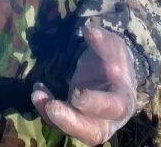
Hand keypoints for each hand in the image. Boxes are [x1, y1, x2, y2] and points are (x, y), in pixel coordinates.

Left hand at [31, 25, 137, 145]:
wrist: (111, 71)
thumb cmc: (115, 60)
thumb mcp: (113, 47)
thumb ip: (103, 41)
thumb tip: (89, 29)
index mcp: (124, 100)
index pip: (113, 107)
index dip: (96, 103)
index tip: (77, 93)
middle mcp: (109, 119)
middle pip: (93, 133)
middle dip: (71, 122)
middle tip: (52, 107)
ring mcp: (90, 122)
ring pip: (73, 130)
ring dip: (52, 116)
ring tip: (36, 94)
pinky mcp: (74, 118)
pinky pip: (59, 119)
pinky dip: (45, 107)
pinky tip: (37, 90)